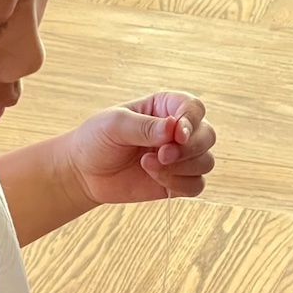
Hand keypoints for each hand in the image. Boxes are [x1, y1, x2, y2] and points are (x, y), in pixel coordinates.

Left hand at [64, 92, 215, 205]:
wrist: (85, 172)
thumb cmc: (97, 139)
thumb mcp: (115, 124)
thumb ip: (145, 126)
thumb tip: (173, 128)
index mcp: (165, 107)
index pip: (194, 108)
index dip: (192, 121)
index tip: (179, 134)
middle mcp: (178, 131)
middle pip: (207, 136)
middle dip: (189, 149)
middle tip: (162, 155)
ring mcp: (181, 158)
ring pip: (206, 162)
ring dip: (181, 168)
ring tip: (147, 165)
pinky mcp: (178, 181)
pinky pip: (197, 185)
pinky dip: (180, 184)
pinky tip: (156, 179)